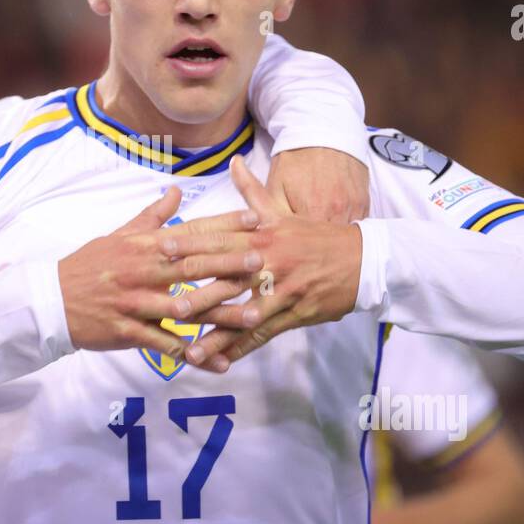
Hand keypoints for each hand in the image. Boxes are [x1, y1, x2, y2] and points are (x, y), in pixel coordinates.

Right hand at [58, 186, 264, 356]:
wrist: (51, 301)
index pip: (189, 232)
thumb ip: (153, 216)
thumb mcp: (119, 235)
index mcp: (143, 246)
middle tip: (260, 262)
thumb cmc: (89, 266)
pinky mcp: (128, 332)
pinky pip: (164, 344)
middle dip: (227, 264)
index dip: (223, 226)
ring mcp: (135, 303)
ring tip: (251, 315)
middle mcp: (142, 272)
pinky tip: (216, 361)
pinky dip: (190, 354)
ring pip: (183, 308)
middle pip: (191, 267)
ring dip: (218, 313)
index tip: (254, 220)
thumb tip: (176, 190)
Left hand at [182, 156, 361, 369]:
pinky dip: (242, 348)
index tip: (162, 246)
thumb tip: (233, 161)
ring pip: (242, 312)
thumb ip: (252, 191)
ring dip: (215, 331)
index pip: (220, 238)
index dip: (191, 242)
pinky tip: (221, 361)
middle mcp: (268, 261)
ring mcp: (280, 290)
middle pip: (226, 276)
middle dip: (195, 289)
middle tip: (165, 301)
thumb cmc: (315, 236)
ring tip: (187, 346)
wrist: (362, 260)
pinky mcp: (293, 313)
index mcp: (262, 235)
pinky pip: (263, 334)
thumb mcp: (283, 211)